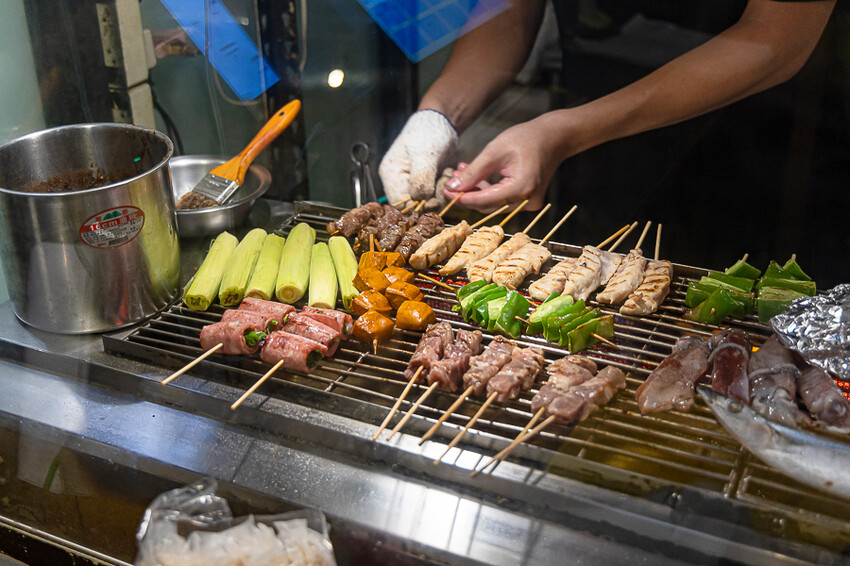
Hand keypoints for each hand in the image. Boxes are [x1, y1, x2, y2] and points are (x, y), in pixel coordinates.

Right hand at [378, 110, 457, 205]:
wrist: (442, 122)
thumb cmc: (427, 132)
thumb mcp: (424, 154)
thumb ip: (421, 179)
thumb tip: (422, 200)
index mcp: (392, 177)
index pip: (400, 205)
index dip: (417, 207)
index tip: (433, 199)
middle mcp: (403, 184)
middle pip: (417, 206)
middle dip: (434, 197)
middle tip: (443, 178)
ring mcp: (418, 185)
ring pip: (431, 203)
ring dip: (443, 190)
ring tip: (446, 171)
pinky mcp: (431, 184)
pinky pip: (440, 196)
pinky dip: (448, 187)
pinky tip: (449, 172)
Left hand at [443, 116, 566, 212]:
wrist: (554, 137)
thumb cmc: (527, 138)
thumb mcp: (495, 151)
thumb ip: (473, 172)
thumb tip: (453, 188)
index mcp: (521, 188)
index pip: (484, 200)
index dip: (462, 198)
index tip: (445, 192)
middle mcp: (527, 201)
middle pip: (488, 205)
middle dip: (467, 195)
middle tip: (450, 183)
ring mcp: (529, 203)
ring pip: (494, 203)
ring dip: (476, 192)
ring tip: (460, 175)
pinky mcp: (527, 200)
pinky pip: (502, 199)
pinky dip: (488, 191)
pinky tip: (475, 178)